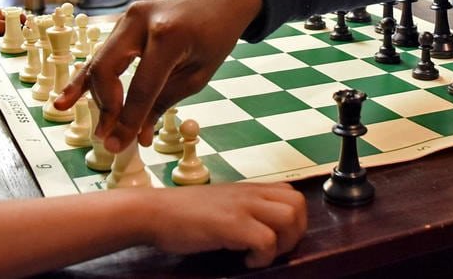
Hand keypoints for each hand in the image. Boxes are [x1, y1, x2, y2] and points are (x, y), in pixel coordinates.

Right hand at [56, 0, 262, 151]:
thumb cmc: (214, 36)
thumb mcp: (197, 75)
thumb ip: (163, 103)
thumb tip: (137, 137)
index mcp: (167, 36)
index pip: (140, 87)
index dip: (127, 121)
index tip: (117, 147)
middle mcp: (141, 22)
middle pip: (107, 69)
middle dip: (104, 107)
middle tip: (106, 136)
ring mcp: (128, 18)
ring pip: (99, 60)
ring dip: (90, 93)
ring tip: (70, 114)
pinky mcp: (123, 22)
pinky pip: (102, 52)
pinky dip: (85, 75)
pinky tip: (65, 97)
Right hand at [144, 183, 306, 267]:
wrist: (153, 212)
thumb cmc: (182, 214)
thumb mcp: (221, 204)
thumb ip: (243, 209)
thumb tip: (261, 229)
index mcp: (249, 190)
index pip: (291, 194)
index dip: (293, 220)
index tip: (276, 239)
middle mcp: (250, 194)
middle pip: (299, 204)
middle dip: (295, 233)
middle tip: (274, 249)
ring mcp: (242, 207)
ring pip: (290, 217)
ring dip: (283, 243)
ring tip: (261, 255)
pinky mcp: (231, 224)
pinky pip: (267, 240)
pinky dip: (263, 257)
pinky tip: (246, 262)